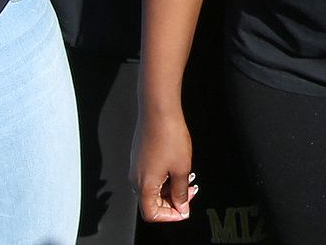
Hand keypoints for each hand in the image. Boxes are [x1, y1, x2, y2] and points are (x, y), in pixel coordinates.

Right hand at [133, 107, 197, 222]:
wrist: (158, 110)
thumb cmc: (168, 135)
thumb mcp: (182, 169)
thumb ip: (181, 192)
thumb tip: (181, 206)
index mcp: (144, 186)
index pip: (152, 214)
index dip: (170, 216)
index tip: (184, 209)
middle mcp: (136, 178)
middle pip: (152, 202)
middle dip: (173, 201)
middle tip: (190, 192)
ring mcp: (136, 167)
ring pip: (153, 189)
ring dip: (170, 188)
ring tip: (187, 178)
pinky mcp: (139, 157)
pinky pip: (151, 176)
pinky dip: (165, 177)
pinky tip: (177, 167)